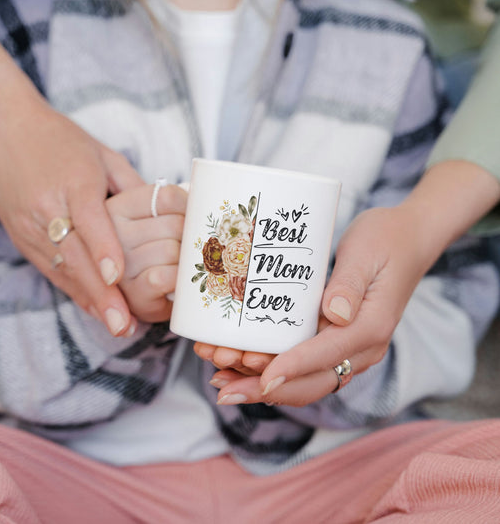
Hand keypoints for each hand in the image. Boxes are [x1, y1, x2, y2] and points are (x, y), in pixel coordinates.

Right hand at [0, 102, 143, 336]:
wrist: (3, 129)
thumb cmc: (62, 139)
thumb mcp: (102, 155)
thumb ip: (132, 187)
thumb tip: (163, 217)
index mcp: (72, 181)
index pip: (89, 220)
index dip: (103, 249)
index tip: (117, 276)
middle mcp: (47, 207)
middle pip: (74, 254)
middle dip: (99, 292)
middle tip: (122, 322)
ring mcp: (31, 225)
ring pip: (62, 269)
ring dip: (89, 299)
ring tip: (115, 325)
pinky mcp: (22, 238)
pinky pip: (51, 269)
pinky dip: (75, 290)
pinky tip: (96, 309)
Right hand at [107, 183, 187, 321]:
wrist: (135, 300)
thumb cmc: (150, 251)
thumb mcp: (150, 217)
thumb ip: (168, 201)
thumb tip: (205, 194)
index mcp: (117, 206)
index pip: (167, 196)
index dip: (189, 208)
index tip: (192, 218)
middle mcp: (111, 232)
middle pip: (175, 224)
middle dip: (189, 238)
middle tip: (186, 248)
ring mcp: (118, 263)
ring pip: (173, 250)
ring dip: (185, 260)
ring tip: (179, 265)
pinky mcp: (131, 291)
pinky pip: (167, 276)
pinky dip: (179, 279)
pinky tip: (176, 281)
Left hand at [194, 160, 499, 406]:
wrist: (407, 240)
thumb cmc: (386, 240)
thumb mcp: (367, 253)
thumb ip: (349, 284)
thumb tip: (334, 315)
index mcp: (371, 327)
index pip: (327, 355)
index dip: (293, 367)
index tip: (261, 375)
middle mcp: (362, 348)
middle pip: (312, 382)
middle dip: (266, 389)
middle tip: (224, 389)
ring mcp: (349, 348)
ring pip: (305, 381)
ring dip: (263, 385)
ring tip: (221, 381)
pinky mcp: (336, 341)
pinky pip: (304, 367)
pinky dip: (272, 371)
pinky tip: (241, 366)